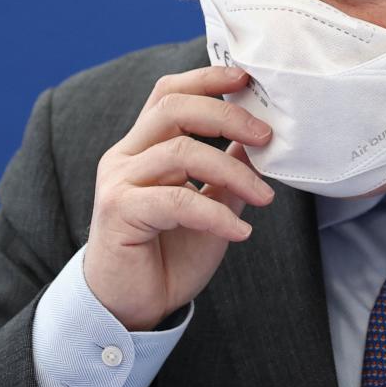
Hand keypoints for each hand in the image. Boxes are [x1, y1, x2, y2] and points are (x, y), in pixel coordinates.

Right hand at [84, 65, 274, 330]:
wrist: (133, 308)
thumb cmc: (168, 254)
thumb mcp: (210, 206)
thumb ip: (227, 172)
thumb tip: (259, 139)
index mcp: (144, 146)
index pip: (170, 94)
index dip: (206, 78)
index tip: (246, 78)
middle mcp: (126, 155)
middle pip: (174, 108)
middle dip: (227, 116)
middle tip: (267, 136)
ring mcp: (118, 181)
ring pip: (180, 153)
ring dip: (232, 171)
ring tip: (264, 196)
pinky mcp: (119, 212)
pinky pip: (176, 200)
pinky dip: (215, 214)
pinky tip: (240, 232)